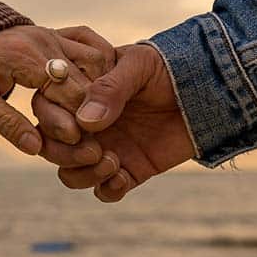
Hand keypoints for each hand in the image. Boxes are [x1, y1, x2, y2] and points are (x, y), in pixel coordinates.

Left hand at [0, 25, 108, 155]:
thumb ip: (6, 122)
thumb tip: (36, 148)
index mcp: (24, 56)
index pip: (67, 89)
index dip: (79, 118)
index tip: (81, 141)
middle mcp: (44, 40)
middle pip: (87, 77)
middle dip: (93, 109)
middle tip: (95, 137)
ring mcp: (54, 34)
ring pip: (96, 59)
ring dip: (101, 88)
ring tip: (97, 117)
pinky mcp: (58, 33)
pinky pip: (92, 46)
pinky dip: (101, 68)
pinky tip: (101, 89)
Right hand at [40, 43, 196, 202]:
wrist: (210, 91)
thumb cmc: (171, 68)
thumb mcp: (140, 66)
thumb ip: (110, 88)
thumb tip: (85, 121)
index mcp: (80, 93)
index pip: (46, 109)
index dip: (53, 122)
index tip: (76, 127)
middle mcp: (86, 123)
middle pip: (50, 146)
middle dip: (65, 154)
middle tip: (95, 150)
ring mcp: (105, 147)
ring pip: (70, 173)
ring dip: (84, 174)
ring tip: (113, 163)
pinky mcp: (129, 170)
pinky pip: (104, 190)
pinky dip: (107, 190)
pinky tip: (123, 178)